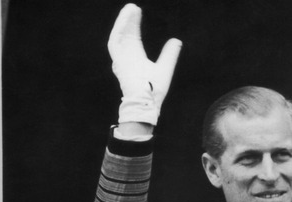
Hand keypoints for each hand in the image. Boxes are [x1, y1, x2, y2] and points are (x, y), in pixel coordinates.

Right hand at [108, 3, 181, 124]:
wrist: (147, 101)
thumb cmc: (154, 90)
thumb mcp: (165, 67)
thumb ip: (170, 54)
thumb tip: (176, 40)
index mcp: (136, 59)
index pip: (134, 38)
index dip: (135, 25)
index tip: (138, 12)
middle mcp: (127, 57)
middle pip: (126, 34)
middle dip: (129, 20)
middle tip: (133, 7)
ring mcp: (121, 59)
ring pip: (119, 35)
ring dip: (123, 22)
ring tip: (130, 9)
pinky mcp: (118, 61)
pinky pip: (115, 41)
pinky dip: (119, 29)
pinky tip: (126, 19)